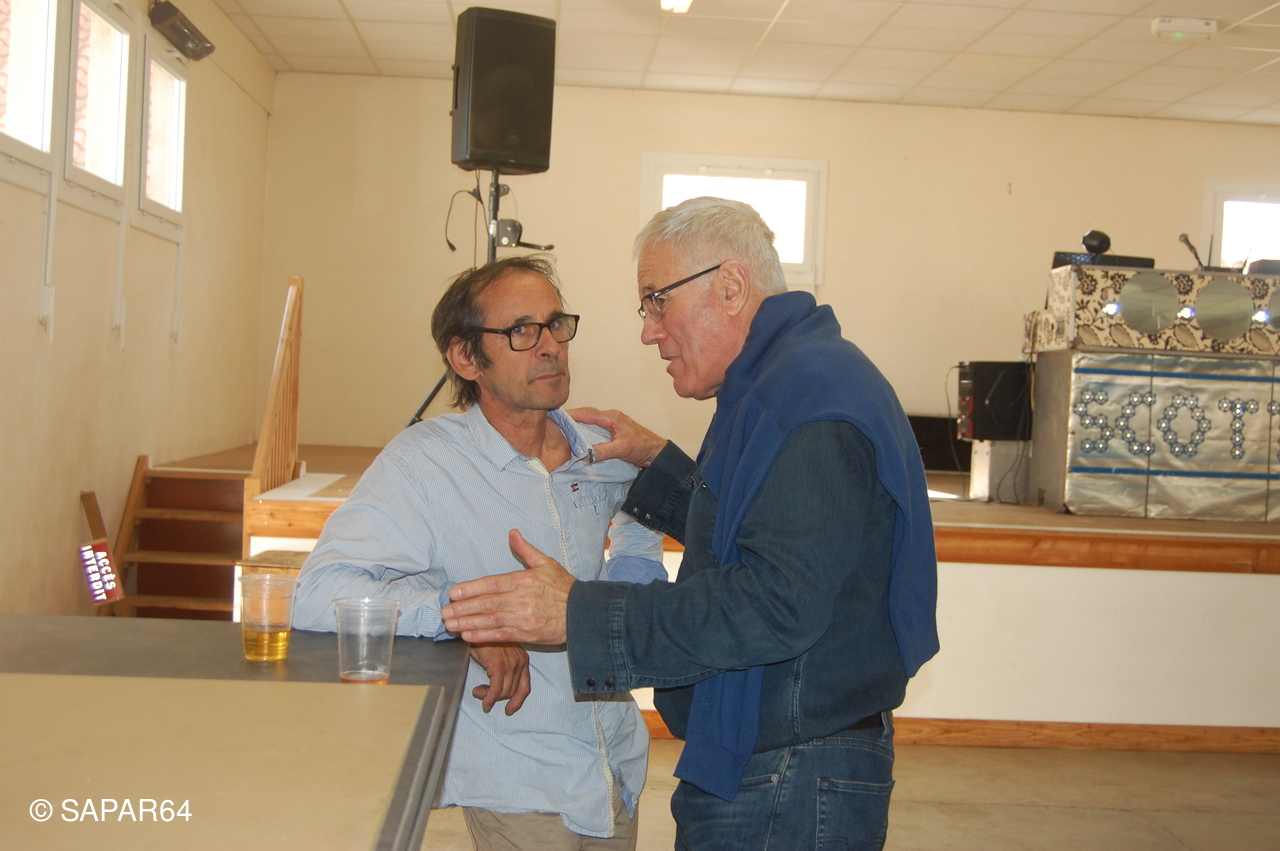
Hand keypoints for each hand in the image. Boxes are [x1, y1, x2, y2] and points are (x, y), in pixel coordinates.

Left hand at [442, 530, 574, 644]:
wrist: (583, 613)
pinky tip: (468, 636)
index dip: (471, 589)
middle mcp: (521, 600)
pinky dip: (483, 636)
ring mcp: (523, 618)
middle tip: (444, 612)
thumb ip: (526, 550)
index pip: (492, 584)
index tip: (453, 593)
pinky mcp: (526, 634)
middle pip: (486, 604)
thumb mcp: (546, 564)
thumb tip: (512, 533)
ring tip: (450, 624)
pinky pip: (500, 635)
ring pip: (490, 620)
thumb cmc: (564, 588)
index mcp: (524, 580)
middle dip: (463, 608)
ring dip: (467, 623)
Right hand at [468, 643, 530, 714]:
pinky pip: (495, 690)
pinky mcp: (499, 666)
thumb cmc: (484, 638)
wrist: (475, 626)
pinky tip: (484, 702)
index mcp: (523, 659)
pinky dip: (489, 699)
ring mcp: (511, 664)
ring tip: (478, 692)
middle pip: (513, 691)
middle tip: (483, 697)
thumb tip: (496, 690)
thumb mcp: (499, 654)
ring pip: (504, 692)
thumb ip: (503, 669)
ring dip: (490, 698)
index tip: (509, 709)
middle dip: (498, 699)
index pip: (525, 687)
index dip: (517, 701)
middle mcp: (520, 662)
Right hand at [568, 407, 667, 466]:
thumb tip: (584, 455)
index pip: (587, 414)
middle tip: (557, 420)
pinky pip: (595, 425)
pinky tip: (579, 433)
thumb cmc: (642, 446)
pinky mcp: (613, 429)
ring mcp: (612, 422)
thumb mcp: (621, 450)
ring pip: (591, 419)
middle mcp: (611, 417)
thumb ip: (602, 451)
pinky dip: (585, 427)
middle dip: (572, 415)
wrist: (656, 452)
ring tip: (564, 425)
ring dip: (578, 421)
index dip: (571, 414)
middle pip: (587, 413)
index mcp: (611, 417)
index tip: (558, 416)